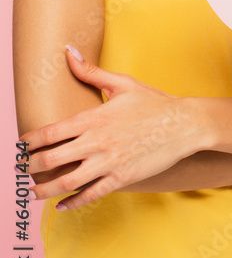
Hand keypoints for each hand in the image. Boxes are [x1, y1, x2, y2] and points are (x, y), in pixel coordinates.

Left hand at [22, 48, 206, 209]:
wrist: (184, 124)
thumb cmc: (154, 102)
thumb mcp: (122, 83)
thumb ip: (91, 71)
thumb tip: (68, 52)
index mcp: (94, 118)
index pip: (50, 133)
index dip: (29, 142)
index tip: (21, 146)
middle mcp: (97, 142)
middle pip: (51, 159)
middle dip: (30, 166)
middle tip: (22, 168)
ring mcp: (109, 163)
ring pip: (66, 182)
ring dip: (44, 189)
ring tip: (33, 191)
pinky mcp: (121, 178)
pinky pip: (90, 195)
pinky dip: (72, 202)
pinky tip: (62, 205)